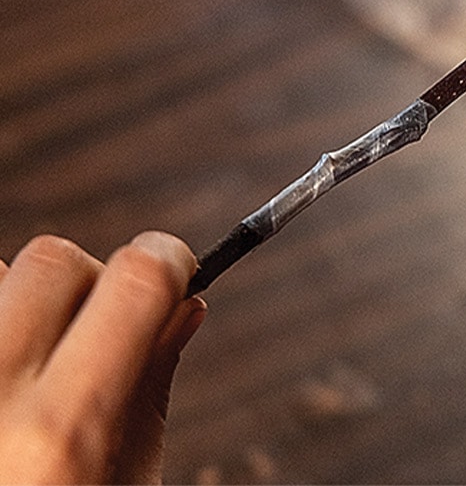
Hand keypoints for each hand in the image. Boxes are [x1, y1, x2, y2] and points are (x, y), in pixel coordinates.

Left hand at [0, 231, 205, 483]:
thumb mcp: (122, 485)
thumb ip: (150, 383)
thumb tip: (187, 305)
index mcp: (62, 434)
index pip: (138, 280)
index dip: (171, 259)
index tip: (177, 270)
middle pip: (56, 259)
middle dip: (92, 280)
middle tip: (102, 327)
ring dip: (22, 303)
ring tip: (29, 366)